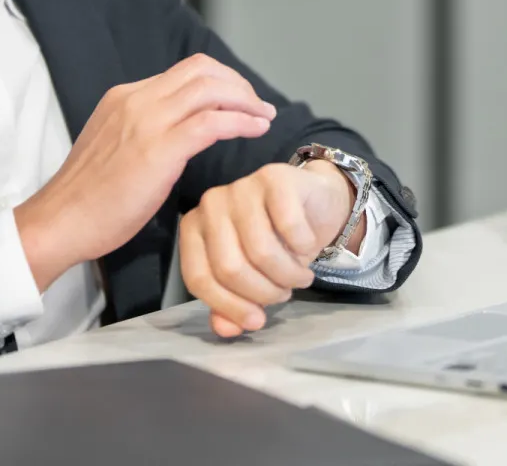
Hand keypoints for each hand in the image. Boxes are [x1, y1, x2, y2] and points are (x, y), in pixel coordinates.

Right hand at [15, 55, 275, 290]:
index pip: (184, 72)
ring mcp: (146, 121)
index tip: (239, 100)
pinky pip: (211, 122)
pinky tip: (255, 131)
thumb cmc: (88, 198)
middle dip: (238, 84)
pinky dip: (240, 121)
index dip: (220, 81)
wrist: (60, 221)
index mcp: (125, 97)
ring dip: (245, 99)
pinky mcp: (158, 149)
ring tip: (263, 117)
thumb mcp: (115, 146)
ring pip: (210, 88)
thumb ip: (144, 131)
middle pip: (201, 70)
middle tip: (257, 106)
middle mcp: (136, 99)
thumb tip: (178, 133)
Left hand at [178, 160, 360, 337]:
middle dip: (264, 293)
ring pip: (261, 251)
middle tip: (283, 294)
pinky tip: (307, 247)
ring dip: (288, 275)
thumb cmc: (276, 242)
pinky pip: (289, 226)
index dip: (229, 306)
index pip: (199, 278)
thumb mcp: (251, 278)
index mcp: (194, 228)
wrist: (312, 203)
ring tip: (299, 277)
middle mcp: (211, 204)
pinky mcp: (274, 177)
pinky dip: (303, 247)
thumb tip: (225, 329)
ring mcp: (242, 187)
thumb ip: (230, 305)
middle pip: (230, 268)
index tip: (256, 320)